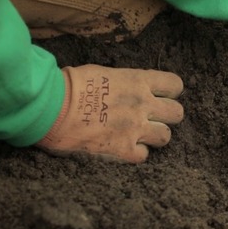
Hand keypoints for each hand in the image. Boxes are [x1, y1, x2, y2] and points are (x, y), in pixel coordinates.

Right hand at [37, 65, 183, 162]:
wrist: (50, 108)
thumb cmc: (69, 86)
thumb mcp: (103, 72)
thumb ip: (125, 82)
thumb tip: (128, 86)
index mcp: (138, 81)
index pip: (174, 85)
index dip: (170, 92)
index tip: (160, 95)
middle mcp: (143, 105)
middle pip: (177, 113)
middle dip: (167, 115)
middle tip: (151, 117)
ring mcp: (135, 129)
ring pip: (166, 136)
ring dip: (154, 136)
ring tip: (138, 134)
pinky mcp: (124, 150)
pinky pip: (144, 156)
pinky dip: (135, 153)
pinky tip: (123, 148)